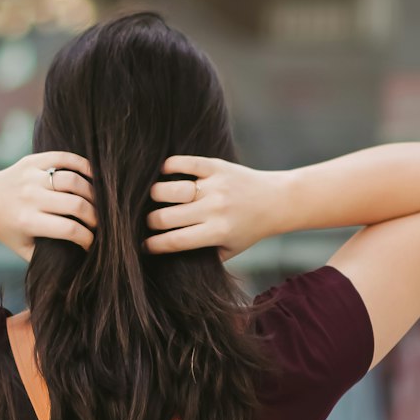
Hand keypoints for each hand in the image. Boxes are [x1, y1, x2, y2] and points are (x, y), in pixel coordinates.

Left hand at [0, 151, 96, 261]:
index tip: (91, 242)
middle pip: (76, 204)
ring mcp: (31, 177)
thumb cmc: (8, 230)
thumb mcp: (24, 250)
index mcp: (29, 222)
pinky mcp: (32, 161)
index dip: (87, 238)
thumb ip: (48, 257)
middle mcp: (30, 198)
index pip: (70, 230)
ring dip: (91, 192)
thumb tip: (78, 262)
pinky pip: (64, 158)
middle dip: (94, 217)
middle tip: (97, 223)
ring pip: (73, 180)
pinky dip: (82, 165)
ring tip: (95, 202)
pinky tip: (92, 177)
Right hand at [143, 155, 283, 261]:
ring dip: (156, 195)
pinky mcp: (216, 166)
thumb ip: (204, 257)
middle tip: (150, 223)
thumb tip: (170, 257)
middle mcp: (214, 209)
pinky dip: (169, 166)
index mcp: (216, 233)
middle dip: (150, 222)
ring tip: (156, 199)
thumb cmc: (248, 229)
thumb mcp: (229, 250)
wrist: (275, 201)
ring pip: (170, 189)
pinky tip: (164, 173)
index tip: (144, 246)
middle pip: (166, 217)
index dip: (154, 245)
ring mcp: (214, 186)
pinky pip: (184, 162)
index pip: (175, 241)